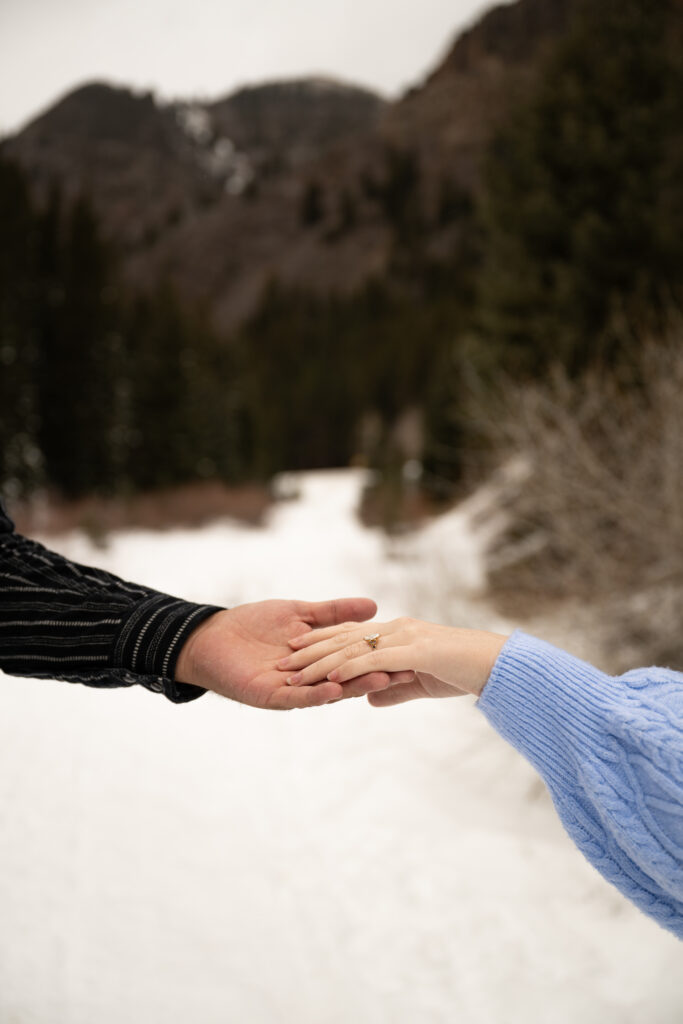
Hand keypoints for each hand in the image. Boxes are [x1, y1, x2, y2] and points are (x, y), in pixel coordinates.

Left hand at [174, 597, 396, 709]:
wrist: (213, 637)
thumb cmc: (253, 624)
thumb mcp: (300, 614)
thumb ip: (335, 613)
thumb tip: (374, 606)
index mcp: (319, 661)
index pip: (355, 658)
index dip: (380, 656)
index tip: (410, 653)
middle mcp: (310, 679)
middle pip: (348, 678)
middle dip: (375, 675)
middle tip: (405, 671)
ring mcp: (292, 690)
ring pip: (328, 691)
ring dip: (352, 687)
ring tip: (379, 680)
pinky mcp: (271, 697)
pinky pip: (297, 698)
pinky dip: (316, 695)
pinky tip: (333, 692)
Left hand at [277, 617, 507, 705]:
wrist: (498, 665)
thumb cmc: (464, 672)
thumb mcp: (422, 683)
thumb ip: (395, 689)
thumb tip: (370, 700)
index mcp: (397, 633)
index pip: (351, 636)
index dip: (322, 642)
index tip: (296, 651)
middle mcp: (396, 630)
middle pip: (344, 639)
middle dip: (311, 650)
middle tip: (282, 661)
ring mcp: (404, 638)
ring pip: (353, 648)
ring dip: (322, 661)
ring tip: (295, 672)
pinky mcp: (415, 652)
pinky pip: (375, 659)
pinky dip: (351, 668)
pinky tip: (330, 678)